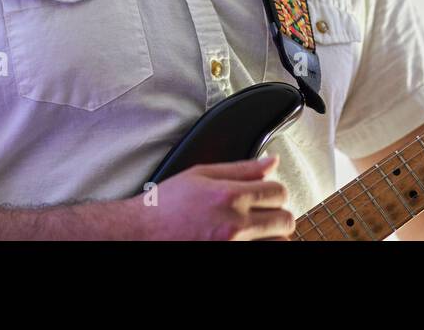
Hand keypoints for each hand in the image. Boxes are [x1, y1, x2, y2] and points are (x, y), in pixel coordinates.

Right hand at [127, 154, 294, 239]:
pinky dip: (261, 247)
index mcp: (229, 196)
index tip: (266, 195)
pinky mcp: (229, 261)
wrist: (138, 236)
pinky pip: (263, 255)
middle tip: (264, 215)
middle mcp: (234, 225)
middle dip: (278, 214)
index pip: (278, 191)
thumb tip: (271, 161)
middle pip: (285, 219)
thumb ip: (241, 169)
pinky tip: (248, 242)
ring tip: (256, 232)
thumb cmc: (164, 207)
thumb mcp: (200, 175)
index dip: (275, 191)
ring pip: (279, 243)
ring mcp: (233, 248)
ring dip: (272, 236)